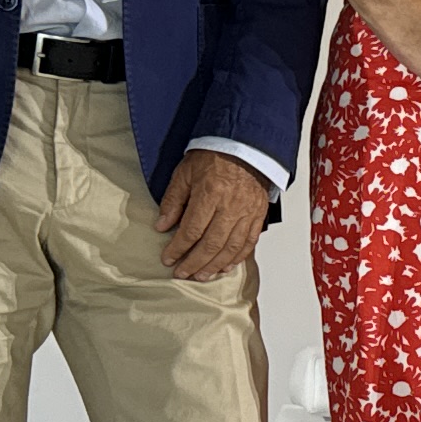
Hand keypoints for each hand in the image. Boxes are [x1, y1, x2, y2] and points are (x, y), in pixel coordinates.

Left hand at [157, 149, 273, 282]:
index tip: (168, 259)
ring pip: (231, 248)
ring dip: (214, 266)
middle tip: (182, 273)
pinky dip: (237, 258)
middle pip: (211, 244)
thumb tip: (162, 225)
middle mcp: (230, 206)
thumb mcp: (185, 172)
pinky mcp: (258, 215)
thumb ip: (173, 200)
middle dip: (194, 263)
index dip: (178, 248)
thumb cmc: (215, 156)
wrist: (246, 146)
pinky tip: (226, 266)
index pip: (191, 230)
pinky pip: (249, 242)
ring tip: (201, 275)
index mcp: (210, 193)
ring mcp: (247, 212)